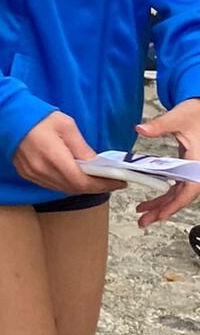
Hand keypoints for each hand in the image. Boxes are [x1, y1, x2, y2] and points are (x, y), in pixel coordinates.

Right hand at [12, 112, 118, 196]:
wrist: (8, 117)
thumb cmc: (38, 117)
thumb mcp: (66, 126)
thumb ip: (82, 148)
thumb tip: (95, 164)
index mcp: (53, 156)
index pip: (82, 181)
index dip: (102, 185)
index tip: (118, 182)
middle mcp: (42, 170)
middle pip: (74, 188)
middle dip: (95, 187)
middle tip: (110, 181)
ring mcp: (33, 174)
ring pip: (63, 189)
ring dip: (81, 187)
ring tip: (96, 179)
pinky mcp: (27, 175)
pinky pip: (52, 185)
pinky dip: (66, 184)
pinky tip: (75, 176)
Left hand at [133, 97, 199, 227]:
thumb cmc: (196, 113)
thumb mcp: (178, 117)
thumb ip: (159, 125)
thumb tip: (141, 129)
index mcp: (198, 162)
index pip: (188, 190)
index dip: (174, 205)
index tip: (160, 216)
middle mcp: (197, 169)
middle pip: (181, 196)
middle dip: (162, 210)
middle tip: (143, 221)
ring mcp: (192, 170)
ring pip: (178, 193)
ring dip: (161, 204)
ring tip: (143, 213)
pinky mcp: (187, 167)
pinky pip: (177, 186)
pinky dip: (165, 194)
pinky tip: (153, 201)